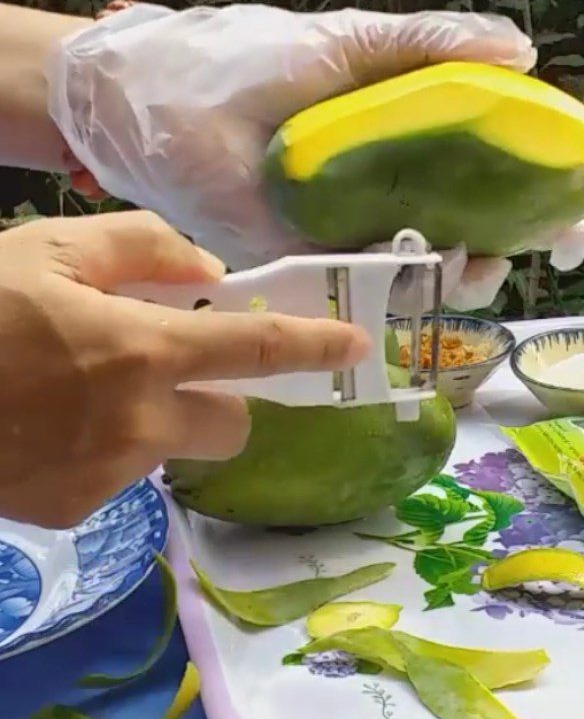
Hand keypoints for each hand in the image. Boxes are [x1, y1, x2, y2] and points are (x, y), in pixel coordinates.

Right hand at [0, 211, 368, 528]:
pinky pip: (121, 476)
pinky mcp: (75, 510)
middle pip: (232, 424)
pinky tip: (54, 427)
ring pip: (173, 449)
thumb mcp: (51, 248)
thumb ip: (144, 247)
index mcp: (146, 349)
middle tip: (168, 371)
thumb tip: (210, 271)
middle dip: (219, 400)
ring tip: (83, 395)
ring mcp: (110, 474)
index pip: (259, 349)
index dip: (315, 346)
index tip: (358, 349)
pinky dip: (107, 451)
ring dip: (154, 422)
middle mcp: (142, 421)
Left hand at [47, 3, 583, 310]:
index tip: (574, 220)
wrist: (145, 103)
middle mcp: (391, 195)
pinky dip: (397, 294)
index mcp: (411, 144)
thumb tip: (525, 53)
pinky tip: (413, 279)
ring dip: (462, 277)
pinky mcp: (308, 265)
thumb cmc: (245, 64)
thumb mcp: (348, 47)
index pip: (498, 178)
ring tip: (460, 260)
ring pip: (429, 272)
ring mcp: (352, 234)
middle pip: (477, 235)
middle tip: (511, 248)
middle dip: (512, 250)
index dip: (548, 201)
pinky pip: (364, 292)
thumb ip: (429, 46)